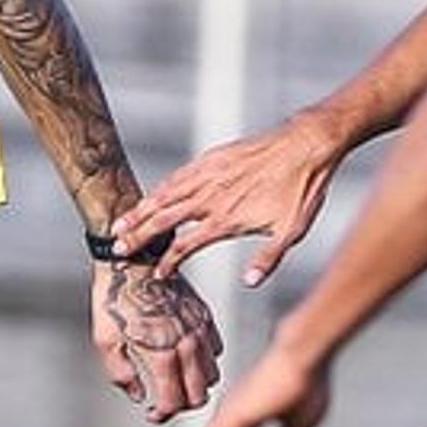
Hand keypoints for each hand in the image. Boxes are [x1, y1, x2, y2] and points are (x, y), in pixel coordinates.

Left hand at [91, 260, 224, 422]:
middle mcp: (187, 345)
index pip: (173, 402)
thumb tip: (138, 395)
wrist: (132, 260)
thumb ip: (122, 375)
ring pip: (212, 374)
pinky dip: (206, 361)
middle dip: (182, 406)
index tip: (152, 413)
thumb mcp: (105, 341)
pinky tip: (187, 358)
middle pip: (199, 395)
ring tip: (177, 383)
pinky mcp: (205, 316)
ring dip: (196, 385)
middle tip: (166, 404)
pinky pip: (217, 349)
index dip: (162, 415)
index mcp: (162, 354)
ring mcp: (199, 330)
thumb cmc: (115, 297)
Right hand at [112, 118, 342, 286]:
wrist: (308, 144)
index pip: (186, 245)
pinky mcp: (213, 158)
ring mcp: (210, 175)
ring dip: (141, 211)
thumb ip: (268, 258)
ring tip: (120, 223)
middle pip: (165, 220)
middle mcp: (212, 197)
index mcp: (227, 219)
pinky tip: (151, 195)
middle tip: (117, 249)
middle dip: (139, 236)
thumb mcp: (291, 230)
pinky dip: (160, 188)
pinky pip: (179, 176)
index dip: (168, 262)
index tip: (157, 274)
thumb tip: (250, 283)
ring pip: (165, 196)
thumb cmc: (303, 189)